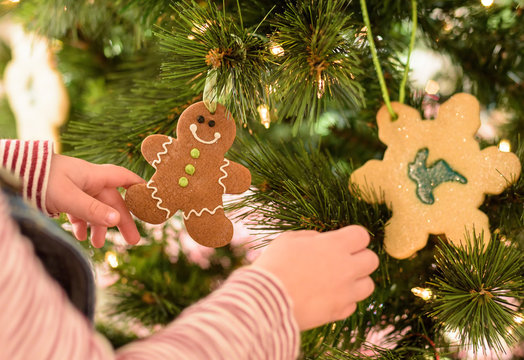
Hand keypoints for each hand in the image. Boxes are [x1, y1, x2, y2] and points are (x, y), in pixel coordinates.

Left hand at [46, 154, 144, 247]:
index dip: (139, 188)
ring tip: (99, 244)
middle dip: (121, 221)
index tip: (152, 200)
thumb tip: (118, 220)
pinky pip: (79, 212)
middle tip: (133, 240)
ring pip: (96, 209)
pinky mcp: (63, 197)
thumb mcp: (69, 197)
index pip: (124, 178)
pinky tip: (79, 235)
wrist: (12, 174)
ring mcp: (76, 189)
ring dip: (99, 226)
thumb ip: (93, 210)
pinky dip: (82, 224)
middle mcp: (88, 181)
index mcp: (94, 175)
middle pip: (112, 201)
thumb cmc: (41, 180)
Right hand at [253, 225, 377, 330]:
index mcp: (334, 245)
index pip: (362, 235)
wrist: (265, 300)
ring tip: (338, 281)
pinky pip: (352, 305)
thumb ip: (311, 237)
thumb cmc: (274, 265)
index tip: (343, 241)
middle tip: (343, 261)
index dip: (353, 237)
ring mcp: (345, 292)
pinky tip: (327, 297)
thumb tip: (321, 240)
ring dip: (357, 281)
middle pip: (372, 260)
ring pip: (369, 285)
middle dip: (360, 258)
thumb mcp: (288, 239)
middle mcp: (346, 268)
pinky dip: (344, 301)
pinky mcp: (339, 312)